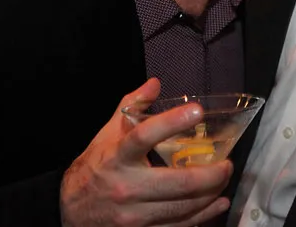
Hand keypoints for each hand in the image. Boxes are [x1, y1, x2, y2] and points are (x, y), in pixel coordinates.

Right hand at [60, 79, 232, 226]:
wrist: (68, 211)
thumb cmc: (95, 168)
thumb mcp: (107, 135)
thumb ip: (132, 106)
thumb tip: (155, 83)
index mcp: (117, 157)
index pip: (145, 136)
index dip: (172, 122)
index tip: (197, 110)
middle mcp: (126, 187)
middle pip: (178, 182)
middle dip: (212, 173)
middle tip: (227, 162)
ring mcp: (134, 214)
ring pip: (184, 207)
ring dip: (212, 193)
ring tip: (224, 178)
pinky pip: (179, 226)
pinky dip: (203, 215)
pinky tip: (218, 203)